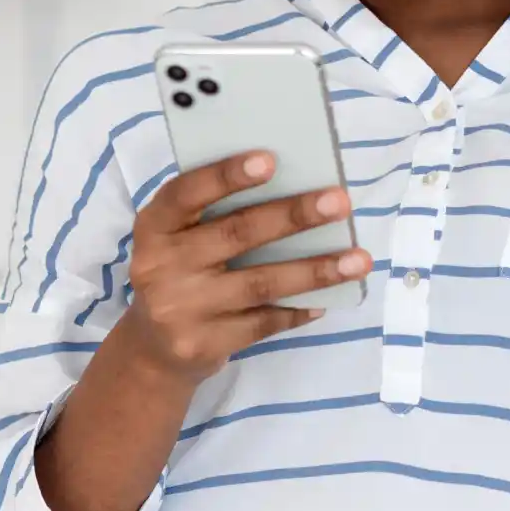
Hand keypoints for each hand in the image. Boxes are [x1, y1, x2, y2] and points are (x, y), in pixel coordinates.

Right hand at [115, 151, 366, 382]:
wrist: (152, 350)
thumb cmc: (177, 274)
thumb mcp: (177, 239)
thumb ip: (213, 214)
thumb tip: (291, 186)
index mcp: (155, 227)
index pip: (186, 193)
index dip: (226, 175)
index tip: (270, 160)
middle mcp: (160, 265)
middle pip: (236, 234)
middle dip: (293, 216)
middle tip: (339, 202)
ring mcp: (182, 308)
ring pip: (260, 283)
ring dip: (314, 270)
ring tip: (358, 259)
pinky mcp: (204, 344)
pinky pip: (265, 322)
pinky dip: (298, 309)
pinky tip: (328, 298)